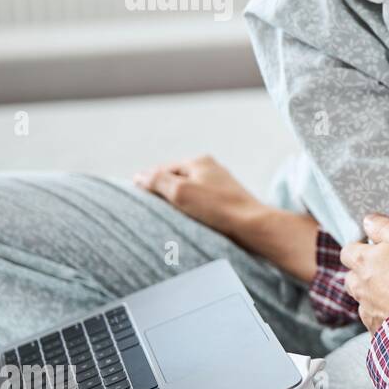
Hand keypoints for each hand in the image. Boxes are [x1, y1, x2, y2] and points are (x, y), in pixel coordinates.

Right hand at [134, 155, 263, 239]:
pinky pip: (201, 205)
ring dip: (177, 205)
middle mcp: (211, 170)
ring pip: (189, 194)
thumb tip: (138, 176)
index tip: (135, 199)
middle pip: (176, 181)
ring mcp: (221, 186)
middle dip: (163, 195)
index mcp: (200, 162)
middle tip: (151, 212)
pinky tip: (188, 223)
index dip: (148, 183)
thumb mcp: (180, 191)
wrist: (253, 227)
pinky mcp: (227, 203)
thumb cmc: (218, 208)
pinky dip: (191, 212)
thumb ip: (157, 181)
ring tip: (168, 219)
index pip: (163, 169)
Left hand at [340, 214, 388, 330]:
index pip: (347, 251)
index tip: (375, 249)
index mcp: (362, 261)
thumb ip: (383, 226)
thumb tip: (367, 221)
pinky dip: (383, 314)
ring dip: (372, 295)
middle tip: (385, 271)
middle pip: (351, 277)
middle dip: (363, 273)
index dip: (360, 248)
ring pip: (362, 299)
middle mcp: (358, 285)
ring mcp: (366, 309)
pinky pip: (374, 319)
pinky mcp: (377, 328)